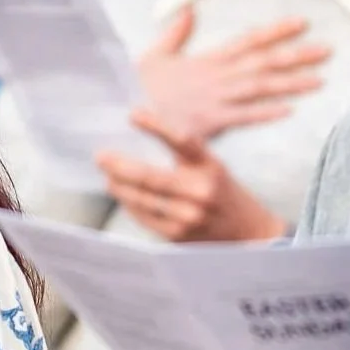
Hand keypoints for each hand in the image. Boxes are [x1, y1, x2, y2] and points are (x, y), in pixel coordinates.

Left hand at [96, 111, 286, 241]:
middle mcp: (200, 190)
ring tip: (108, 176)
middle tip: (101, 157)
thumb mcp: (212, 166)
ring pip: (143, 199)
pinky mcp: (178, 234)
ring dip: (119, 186)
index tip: (133, 114)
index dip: (156, 126)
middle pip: (151, 176)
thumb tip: (142, 134)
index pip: (182, 140)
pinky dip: (130, 204)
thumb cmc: (222, 193)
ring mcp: (189, 215)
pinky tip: (121, 195)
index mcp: (210, 166)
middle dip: (120, 166)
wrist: (249, 235)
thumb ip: (185, 154)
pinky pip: (145, 217)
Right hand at [137, 10, 329, 140]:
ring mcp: (214, 99)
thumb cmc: (136, 88)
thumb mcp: (155, 55)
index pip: (248, 40)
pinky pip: (241, 117)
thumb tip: (191, 9)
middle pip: (262, 62)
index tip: (302, 22)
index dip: (276, 31)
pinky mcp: (207, 122)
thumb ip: (176, 32)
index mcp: (206, 61)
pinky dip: (264, 112)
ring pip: (259, 87)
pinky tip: (288, 109)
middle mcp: (216, 77)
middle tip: (328, 50)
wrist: (120, 113)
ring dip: (290, 82)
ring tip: (320, 79)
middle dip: (297, 55)